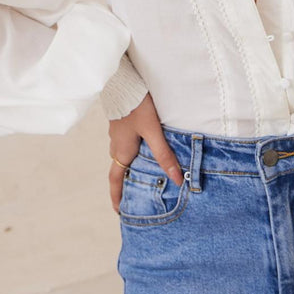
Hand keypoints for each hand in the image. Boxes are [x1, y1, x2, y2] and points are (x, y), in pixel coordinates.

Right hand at [108, 92, 184, 213]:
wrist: (122, 82)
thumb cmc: (136, 107)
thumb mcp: (153, 132)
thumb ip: (164, 155)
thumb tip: (177, 180)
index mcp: (122, 152)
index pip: (116, 181)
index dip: (117, 197)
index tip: (120, 211)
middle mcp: (116, 145)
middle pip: (120, 169)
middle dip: (126, 183)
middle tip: (135, 194)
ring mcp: (117, 133)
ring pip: (123, 154)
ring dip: (130, 166)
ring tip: (144, 171)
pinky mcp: (121, 122)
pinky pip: (125, 142)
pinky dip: (133, 150)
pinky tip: (145, 145)